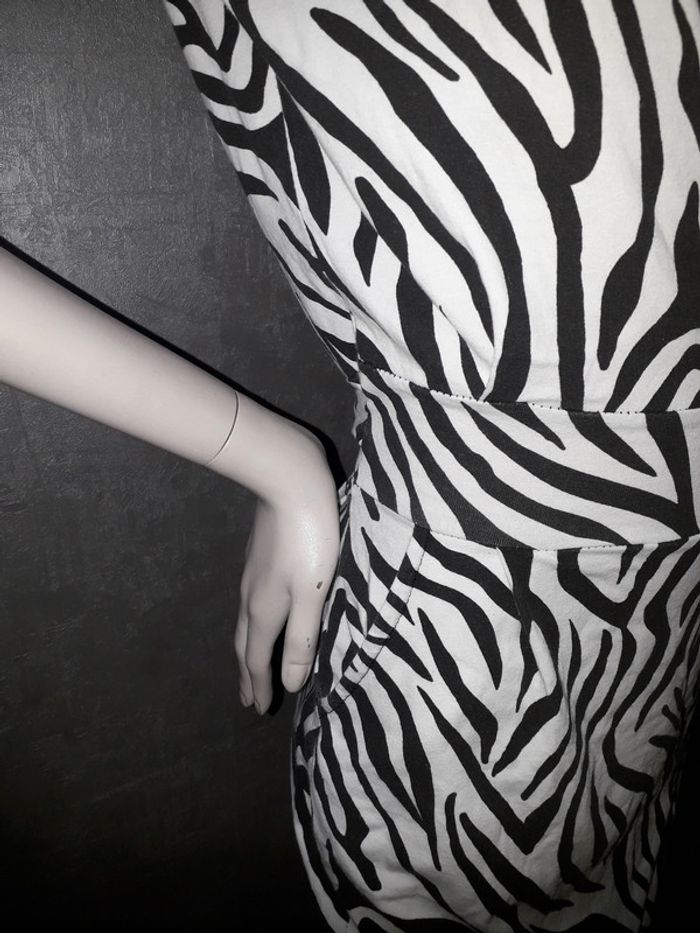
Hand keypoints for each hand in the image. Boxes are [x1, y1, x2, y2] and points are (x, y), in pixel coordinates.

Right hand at [234, 433, 339, 713]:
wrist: (288, 482)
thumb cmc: (309, 538)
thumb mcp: (312, 593)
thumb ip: (301, 637)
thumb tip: (289, 682)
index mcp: (266, 609)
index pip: (258, 658)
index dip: (260, 685)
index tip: (259, 709)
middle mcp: (252, 595)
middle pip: (245, 643)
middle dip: (247, 673)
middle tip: (247, 697)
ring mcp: (252, 574)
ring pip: (246, 622)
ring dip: (248, 648)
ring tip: (250, 662)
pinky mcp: (258, 556)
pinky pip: (251, 602)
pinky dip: (254, 623)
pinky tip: (261, 613)